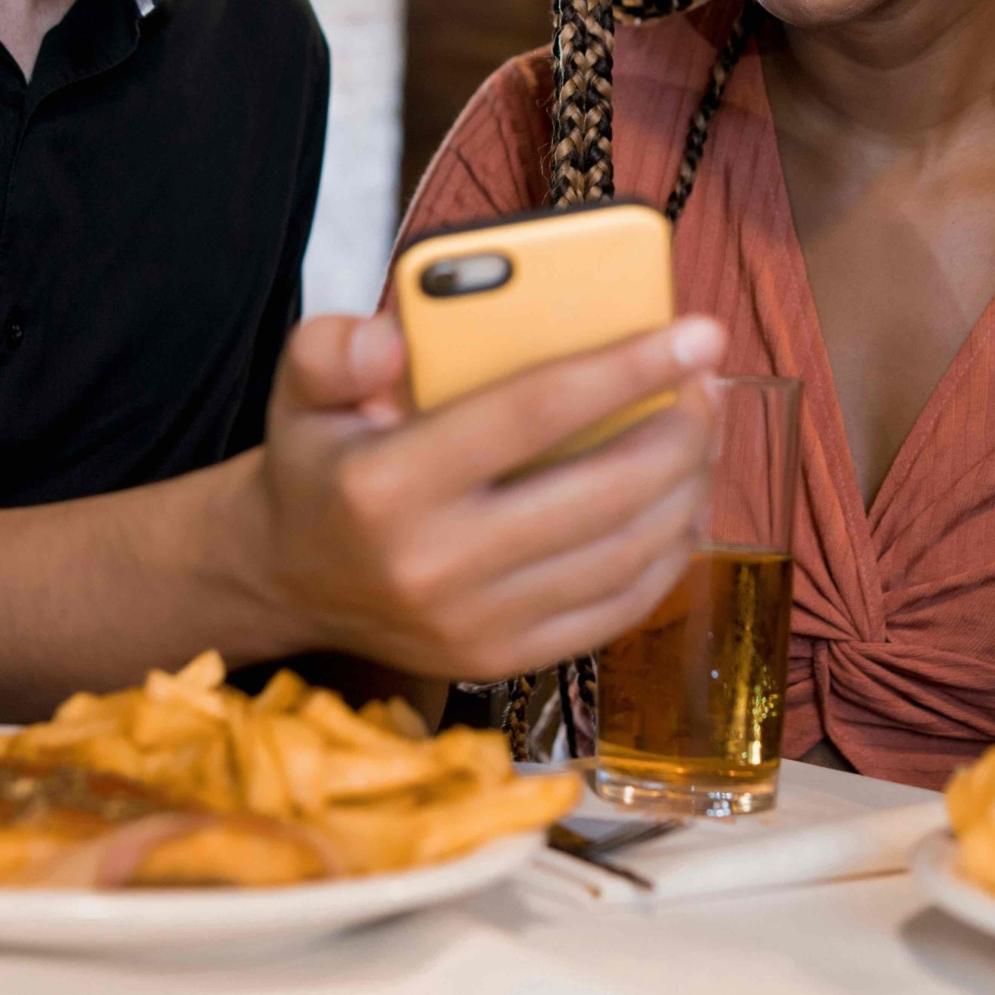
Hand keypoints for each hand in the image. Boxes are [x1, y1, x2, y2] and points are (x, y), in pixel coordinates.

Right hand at [245, 311, 724, 680]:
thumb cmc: (319, 465)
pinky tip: (678, 501)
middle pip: (602, 491)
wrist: (287, 578)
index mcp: (387, 485)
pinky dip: (668, 552)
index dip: (628, 367)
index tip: (698, 334)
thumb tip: (392, 335)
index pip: (533, 413)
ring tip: (700, 433)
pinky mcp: (505, 661)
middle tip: (707, 381)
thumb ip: (333, 349)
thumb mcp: (301, 390)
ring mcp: (475, 625)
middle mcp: (435, 565)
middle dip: (680, 430)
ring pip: (627, 554)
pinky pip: (619, 608)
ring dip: (687, 486)